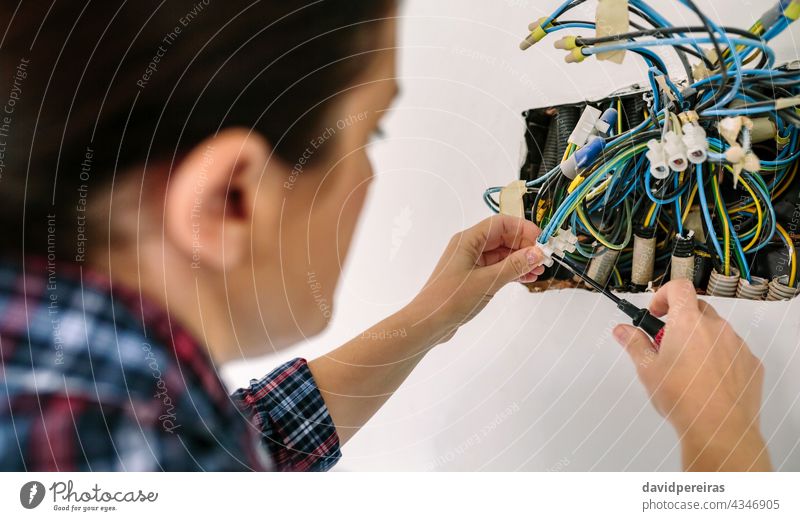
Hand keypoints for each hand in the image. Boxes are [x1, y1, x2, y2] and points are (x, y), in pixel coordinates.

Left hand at [409, 215, 544, 342]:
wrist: (428, 324)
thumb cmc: (452, 299)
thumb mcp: (488, 281)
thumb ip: (514, 266)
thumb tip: (538, 253)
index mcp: (468, 240)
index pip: (501, 223)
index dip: (523, 230)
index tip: (542, 242)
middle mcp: (469, 247)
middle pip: (502, 237)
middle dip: (524, 246)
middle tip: (544, 260)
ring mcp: (470, 263)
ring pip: (501, 254)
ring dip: (520, 260)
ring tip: (538, 271)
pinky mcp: (472, 278)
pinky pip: (496, 268)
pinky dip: (511, 271)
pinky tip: (526, 278)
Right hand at [613, 280, 770, 470]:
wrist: (719, 429)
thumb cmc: (683, 399)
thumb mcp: (647, 370)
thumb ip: (634, 344)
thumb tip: (622, 331)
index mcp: (688, 323)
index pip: (679, 287)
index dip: (664, 295)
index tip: (656, 312)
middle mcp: (716, 328)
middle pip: (697, 309)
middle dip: (680, 320)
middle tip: (666, 344)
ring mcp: (737, 345)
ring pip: (716, 331)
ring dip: (701, 340)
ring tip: (687, 369)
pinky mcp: (751, 364)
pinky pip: (733, 351)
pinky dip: (720, 358)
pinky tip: (707, 381)